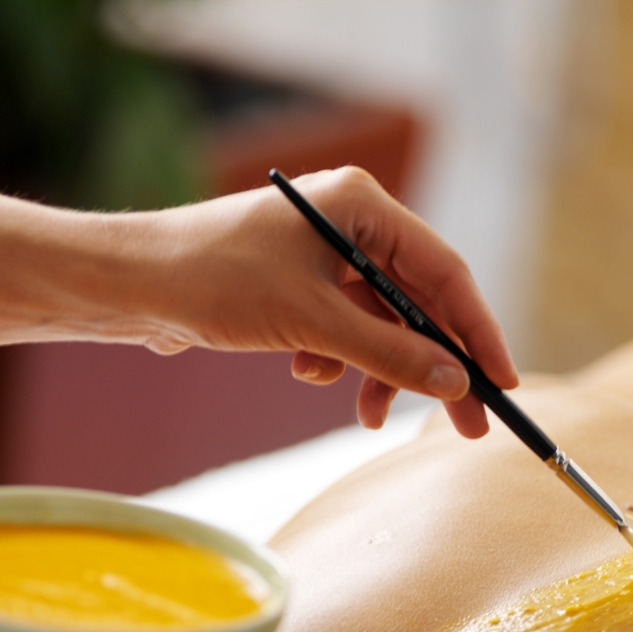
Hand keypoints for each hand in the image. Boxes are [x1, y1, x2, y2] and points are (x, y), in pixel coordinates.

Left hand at [135, 166, 518, 436]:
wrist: (130, 286)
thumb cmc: (213, 282)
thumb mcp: (312, 324)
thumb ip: (389, 355)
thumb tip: (456, 384)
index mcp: (363, 206)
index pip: (446, 272)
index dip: (478, 331)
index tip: (502, 382)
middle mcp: (351, 224)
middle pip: (420, 304)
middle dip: (434, 367)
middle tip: (466, 425)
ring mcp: (326, 256)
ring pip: (383, 326)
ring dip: (378, 372)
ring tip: (366, 415)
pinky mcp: (301, 286)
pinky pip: (347, 331)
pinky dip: (338, 361)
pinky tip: (306, 372)